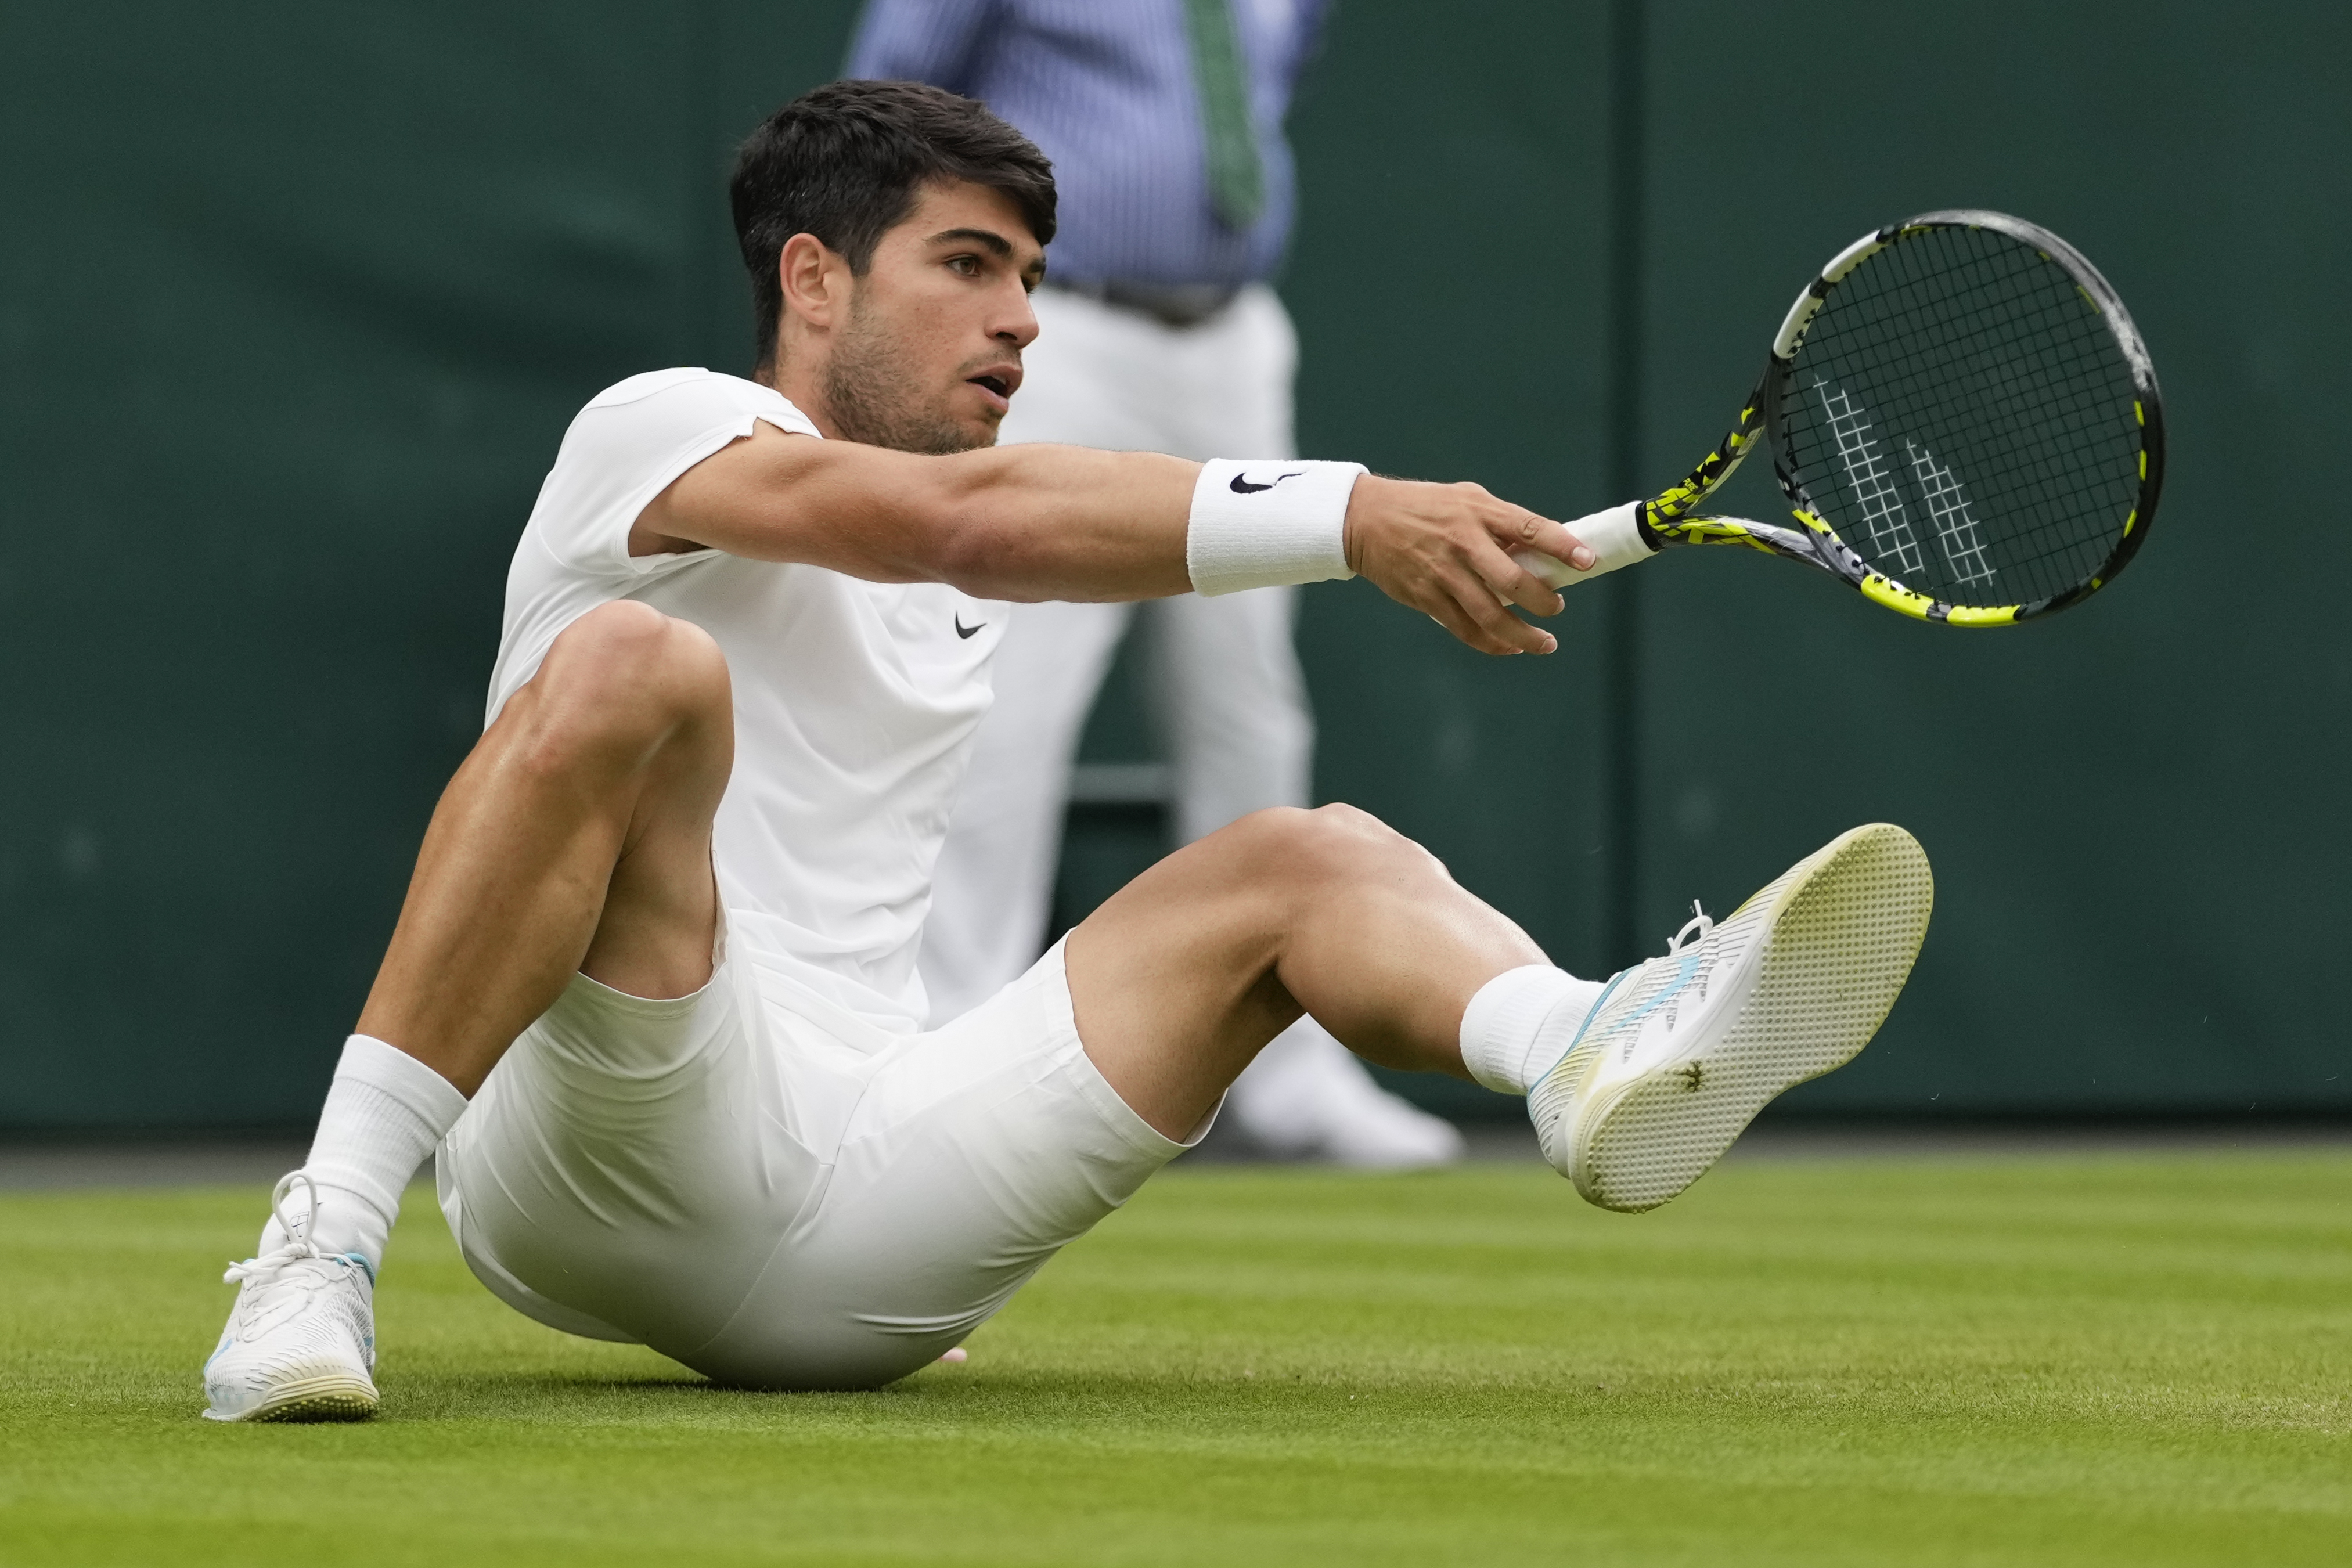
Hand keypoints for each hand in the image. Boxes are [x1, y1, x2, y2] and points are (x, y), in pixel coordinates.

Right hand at [1341, 477, 1596, 654]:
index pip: (1530, 529)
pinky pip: (1466, 629)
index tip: (1587, 561)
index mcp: (1478, 512)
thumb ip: (1501, 521)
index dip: (1562, 547)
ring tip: (1545, 642)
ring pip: (1491, 616)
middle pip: (1513, 582)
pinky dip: (1493, 643)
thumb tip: (1540, 549)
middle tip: (1557, 608)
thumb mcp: (1466, 499)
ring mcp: (1443, 574)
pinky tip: (1509, 646)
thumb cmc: (1422, 506)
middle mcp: (1463, 543)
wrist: (1364, 520)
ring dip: (1524, 635)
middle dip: (1543, 601)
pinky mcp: (1426, 597)